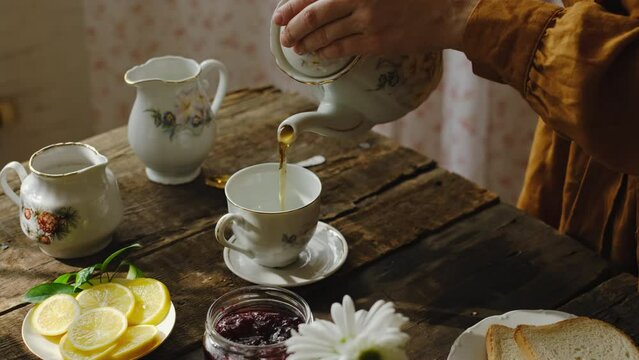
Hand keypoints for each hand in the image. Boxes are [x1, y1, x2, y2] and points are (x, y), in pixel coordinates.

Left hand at [272, 0, 479, 58]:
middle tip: (284, 36)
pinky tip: (320, 54)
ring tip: (298, 48)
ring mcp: (367, 21)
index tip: (279, 14)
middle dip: (293, 28)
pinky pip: (343, 49)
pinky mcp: (376, 42)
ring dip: (307, 43)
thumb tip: (326, 0)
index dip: (292, 6)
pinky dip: (327, 51)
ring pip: (326, 35)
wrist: (447, 10)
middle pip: (313, 15)